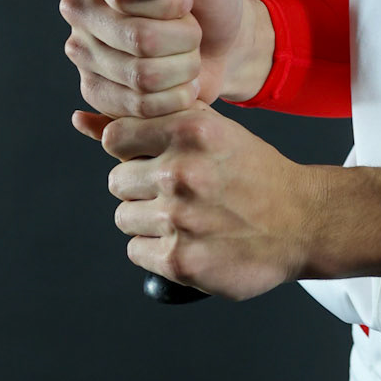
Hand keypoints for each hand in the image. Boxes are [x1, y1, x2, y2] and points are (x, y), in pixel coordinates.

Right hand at [61, 0, 273, 137]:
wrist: (220, 42)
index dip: (168, 4)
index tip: (186, 0)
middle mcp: (80, 8)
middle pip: (137, 38)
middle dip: (184, 37)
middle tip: (194, 29)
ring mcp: (82, 52)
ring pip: (141, 75)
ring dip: (184, 67)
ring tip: (189, 54)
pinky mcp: (94, 91)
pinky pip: (138, 106)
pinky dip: (175, 97)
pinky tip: (183, 81)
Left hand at [101, 104, 322, 298]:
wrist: (302, 220)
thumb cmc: (250, 170)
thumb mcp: (205, 129)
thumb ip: (141, 124)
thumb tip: (78, 119)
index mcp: (190, 130)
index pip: (114, 138)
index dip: (135, 150)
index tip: (161, 158)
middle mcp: (182, 172)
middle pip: (117, 182)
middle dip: (142, 187)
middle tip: (182, 191)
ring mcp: (180, 219)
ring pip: (124, 219)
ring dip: (150, 220)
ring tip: (190, 216)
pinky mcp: (182, 261)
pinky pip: (137, 252)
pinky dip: (158, 249)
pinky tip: (190, 239)